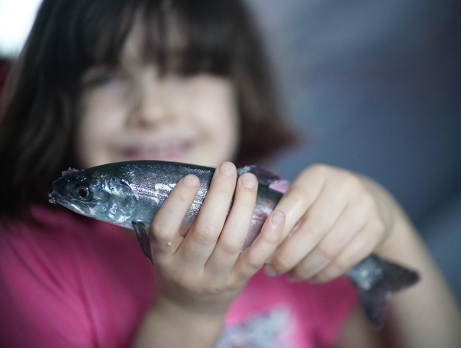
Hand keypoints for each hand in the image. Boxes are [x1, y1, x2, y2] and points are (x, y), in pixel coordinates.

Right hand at [148, 162, 284, 315]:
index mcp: (163, 256)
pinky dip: (268, 237)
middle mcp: (186, 270)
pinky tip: (276, 214)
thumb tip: (206, 178)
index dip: (178, 202)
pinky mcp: (236, 284)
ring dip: (243, 207)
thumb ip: (178, 221)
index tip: (193, 177)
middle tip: (228, 168)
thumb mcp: (166, 249)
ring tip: (248, 181)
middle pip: (205, 231)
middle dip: (219, 195)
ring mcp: (213, 279)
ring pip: (231, 241)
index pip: (163, 228)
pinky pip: (255, 259)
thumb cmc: (177, 268)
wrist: (188, 312)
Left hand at [265, 164, 398, 282]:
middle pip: (311, 229)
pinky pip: (345, 260)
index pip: (294, 201)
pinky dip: (324, 274)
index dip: (277, 228)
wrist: (374, 203)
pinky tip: (311, 277)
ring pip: (328, 248)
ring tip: (290, 276)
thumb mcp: (307, 194)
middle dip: (287, 256)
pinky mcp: (376, 229)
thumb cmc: (325, 201)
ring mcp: (364, 207)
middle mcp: (344, 186)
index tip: (262, 248)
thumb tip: (258, 240)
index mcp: (319, 175)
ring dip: (304, 269)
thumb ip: (285, 210)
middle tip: (272, 270)